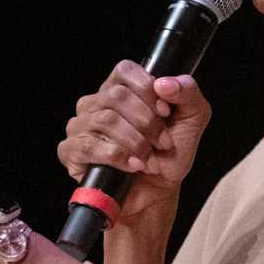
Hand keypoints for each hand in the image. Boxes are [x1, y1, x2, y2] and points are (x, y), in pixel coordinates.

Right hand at [58, 60, 212, 226]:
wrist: (156, 192)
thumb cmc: (169, 154)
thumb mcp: (192, 119)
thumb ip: (188, 93)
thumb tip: (165, 83)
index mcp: (121, 89)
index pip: (124, 70)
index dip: (146, 89)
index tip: (164, 111)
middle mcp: (96, 104)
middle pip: (116, 96)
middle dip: (147, 122)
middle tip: (162, 142)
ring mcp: (80, 126)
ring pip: (106, 120)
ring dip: (136, 142)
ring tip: (149, 159)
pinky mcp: (71, 151)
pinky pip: (90, 146)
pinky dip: (118, 157)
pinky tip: (133, 166)